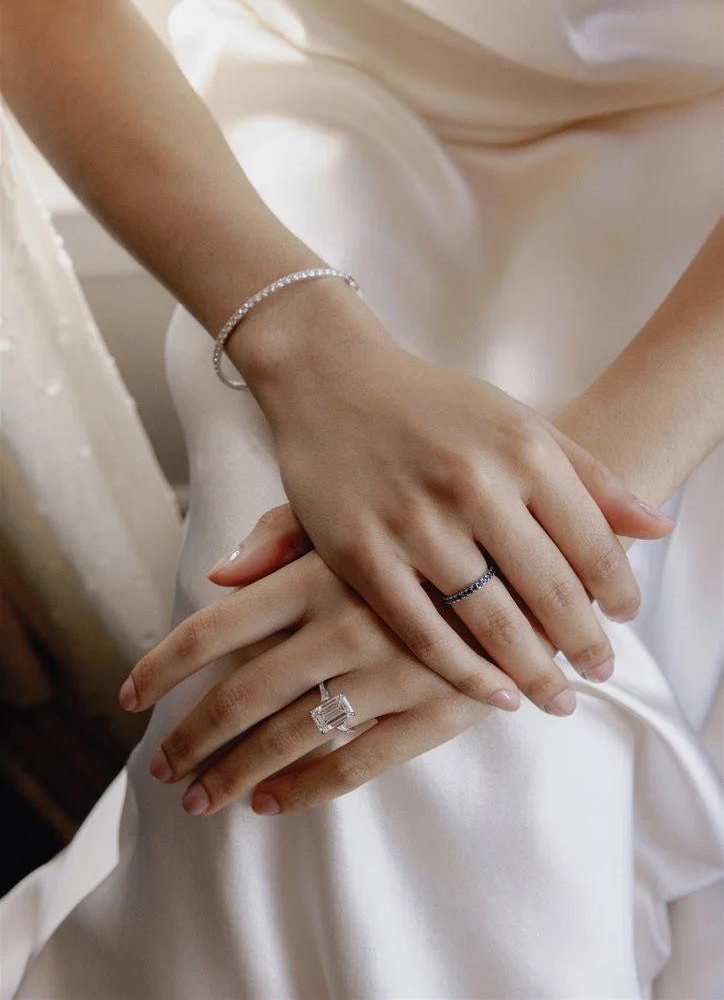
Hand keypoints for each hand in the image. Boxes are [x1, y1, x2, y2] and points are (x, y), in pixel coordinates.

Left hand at [122, 544, 528, 817]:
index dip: (164, 667)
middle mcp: (344, 624)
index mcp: (318, 573)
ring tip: (200, 798)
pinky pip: (356, 762)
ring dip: (234, 772)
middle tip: (163, 771)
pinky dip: (305, 788)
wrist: (541, 538)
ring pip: (289, 737)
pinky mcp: (434, 708)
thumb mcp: (358, 510)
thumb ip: (282, 538)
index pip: (214, 629)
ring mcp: (390, 671)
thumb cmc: (436, 516)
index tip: (129, 696)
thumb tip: (215, 577)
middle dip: (191, 739)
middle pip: (240, 696)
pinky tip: (270, 802)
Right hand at [238, 314, 674, 710]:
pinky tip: (492, 693)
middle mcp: (473, 485)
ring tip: (555, 697)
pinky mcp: (360, 551)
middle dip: (585, 645)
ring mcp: (414, 522)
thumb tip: (659, 528)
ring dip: (533, 671)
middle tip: (600, 673)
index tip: (625, 620)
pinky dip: (463, 672)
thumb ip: (589, 474)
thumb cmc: (431, 403)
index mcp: (522, 449)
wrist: (330, 376)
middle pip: (550, 591)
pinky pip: (422, 630)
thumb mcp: (517, 420)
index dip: (619, 593)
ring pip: (490, 621)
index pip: (593, 544)